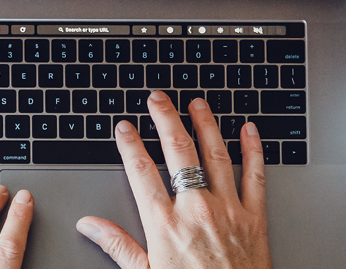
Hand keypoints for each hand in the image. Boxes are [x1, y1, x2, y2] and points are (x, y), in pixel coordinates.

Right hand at [77, 91, 272, 268]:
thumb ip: (118, 246)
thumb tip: (90, 226)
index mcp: (165, 224)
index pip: (142, 172)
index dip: (130, 144)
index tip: (124, 128)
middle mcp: (196, 210)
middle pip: (178, 152)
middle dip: (165, 120)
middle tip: (158, 100)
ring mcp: (228, 210)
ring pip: (216, 155)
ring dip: (206, 124)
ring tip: (197, 104)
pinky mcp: (254, 218)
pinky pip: (255, 175)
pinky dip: (253, 149)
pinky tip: (248, 131)